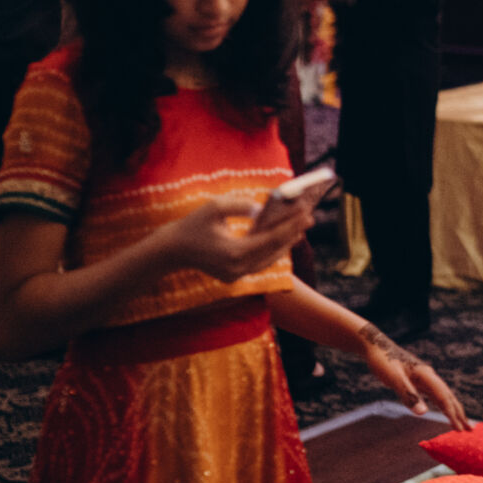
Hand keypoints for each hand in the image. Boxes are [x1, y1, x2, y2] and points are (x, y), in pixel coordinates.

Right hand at [162, 196, 311, 282]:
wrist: (173, 250)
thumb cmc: (193, 225)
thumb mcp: (214, 207)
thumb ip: (240, 205)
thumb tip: (261, 209)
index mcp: (234, 252)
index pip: (271, 238)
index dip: (290, 225)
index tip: (306, 213)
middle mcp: (238, 268)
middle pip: (274, 251)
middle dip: (293, 233)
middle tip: (310, 217)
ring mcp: (236, 275)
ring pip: (269, 260)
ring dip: (285, 244)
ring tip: (300, 228)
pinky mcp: (233, 276)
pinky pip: (259, 263)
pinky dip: (272, 251)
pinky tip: (283, 240)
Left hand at [358, 323, 470, 430]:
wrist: (375, 346)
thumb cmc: (383, 361)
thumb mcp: (393, 378)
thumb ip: (408, 395)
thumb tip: (423, 413)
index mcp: (426, 375)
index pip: (443, 398)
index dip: (452, 414)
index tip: (459, 430)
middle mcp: (429, 376)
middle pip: (449, 397)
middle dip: (460, 413)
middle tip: (471, 430)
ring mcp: (425, 378)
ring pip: (444, 396)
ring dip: (454, 410)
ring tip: (463, 423)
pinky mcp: (419, 380)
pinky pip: (435, 395)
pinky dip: (443, 405)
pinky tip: (446, 411)